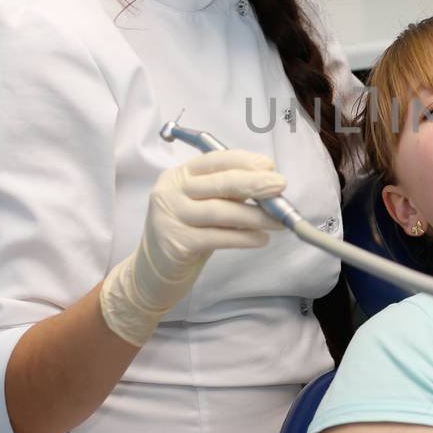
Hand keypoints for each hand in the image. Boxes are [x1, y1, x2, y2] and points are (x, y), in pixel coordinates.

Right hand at [99, 150, 285, 345]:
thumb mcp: (202, 206)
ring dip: (255, 215)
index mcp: (179, 175)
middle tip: (281, 186)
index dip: (244, 161)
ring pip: (220, 211)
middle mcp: (170, 191)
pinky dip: (243, 238)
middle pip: (219, 183)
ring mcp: (170, 217)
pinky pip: (217, 237)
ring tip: (279, 221)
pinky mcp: (176, 243)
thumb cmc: (186, 233)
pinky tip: (260, 240)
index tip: (269, 166)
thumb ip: (226, 194)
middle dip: (254, 183)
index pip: (214, 160)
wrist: (151, 273)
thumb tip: (266, 185)